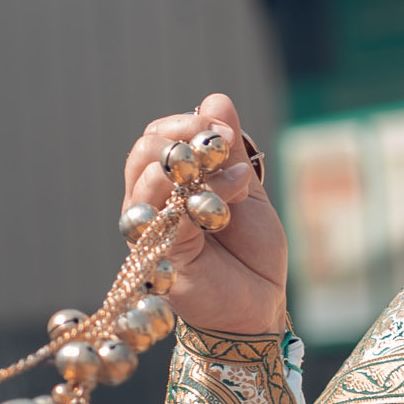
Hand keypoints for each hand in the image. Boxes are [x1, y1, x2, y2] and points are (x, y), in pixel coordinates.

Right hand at [121, 92, 286, 335]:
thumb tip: (215, 98)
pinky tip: (222, 205)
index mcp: (171, 184)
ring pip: (145, 181)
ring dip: (185, 166)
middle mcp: (153, 204)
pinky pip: (164, 218)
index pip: (158, 138)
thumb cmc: (251, 251)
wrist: (260, 304)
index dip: (184, 123)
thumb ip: (229, 151)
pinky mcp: (160, 257)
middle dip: (180, 136)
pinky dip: (195, 202)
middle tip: (216, 141)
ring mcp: (152, 230)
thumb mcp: (246, 191)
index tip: (219, 126)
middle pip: (143, 152)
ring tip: (226, 173)